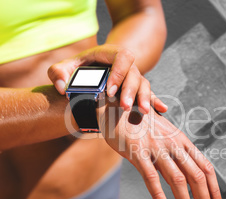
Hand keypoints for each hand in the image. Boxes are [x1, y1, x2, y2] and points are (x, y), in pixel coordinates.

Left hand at [48, 44, 167, 113]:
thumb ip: (57, 73)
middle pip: (135, 73)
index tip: (110, 91)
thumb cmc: (76, 68)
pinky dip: (155, 101)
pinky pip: (149, 92)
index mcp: (109, 54)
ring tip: (143, 112)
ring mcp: (132, 76)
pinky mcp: (136, 88)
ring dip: (145, 97)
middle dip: (132, 90)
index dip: (119, 73)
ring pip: (144, 84)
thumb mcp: (64, 67)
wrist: (89, 69)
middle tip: (125, 106)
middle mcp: (124, 64)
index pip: (122, 57)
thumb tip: (62, 88)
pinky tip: (162, 110)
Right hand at [98, 96, 222, 198]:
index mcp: (183, 141)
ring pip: (178, 180)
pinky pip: (151, 177)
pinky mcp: (138, 153)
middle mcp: (174, 144)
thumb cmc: (143, 124)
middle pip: (196, 177)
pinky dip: (159, 195)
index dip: (214, 189)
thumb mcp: (165, 134)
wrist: (117, 107)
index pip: (205, 168)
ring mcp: (156, 148)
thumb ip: (176, 151)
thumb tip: (187, 171)